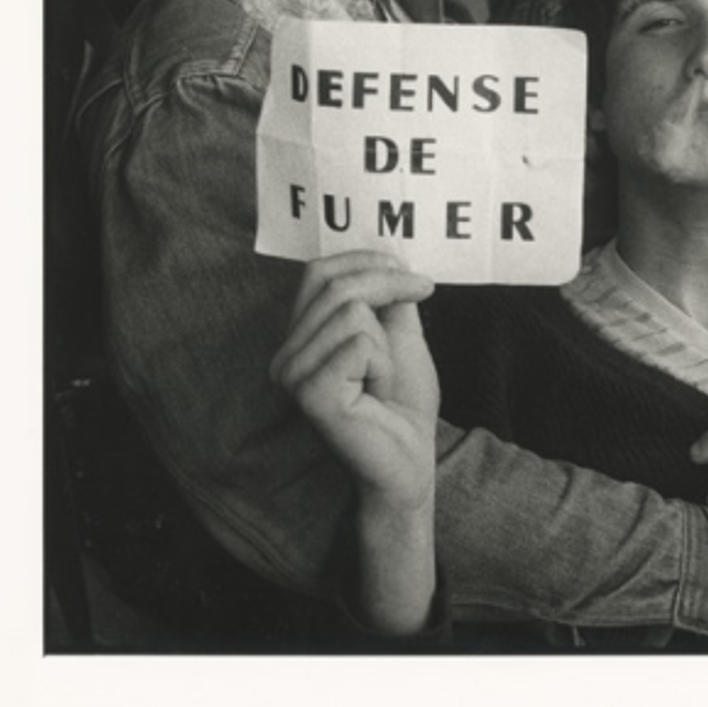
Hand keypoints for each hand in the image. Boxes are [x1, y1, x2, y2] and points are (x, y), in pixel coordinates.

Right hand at [270, 250, 438, 512]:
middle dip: (389, 286)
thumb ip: (384, 293)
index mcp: (299, 336)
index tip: (412, 273)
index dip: (367, 259)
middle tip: (423, 294)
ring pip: (351, 311)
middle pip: (336, 285)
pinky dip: (382, 363)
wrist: (412, 458)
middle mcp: (285, 354)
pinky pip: (359, 343)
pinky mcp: (310, 394)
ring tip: (382, 377)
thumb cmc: (402, 400)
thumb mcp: (398, 332)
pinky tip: (376, 394)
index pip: (318, 271)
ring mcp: (292, 375)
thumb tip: (385, 248)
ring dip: (386, 342)